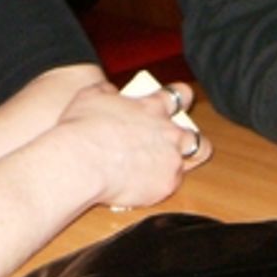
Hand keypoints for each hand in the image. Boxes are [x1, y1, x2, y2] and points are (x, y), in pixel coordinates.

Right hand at [54, 80, 210, 209]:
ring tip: (164, 167)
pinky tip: (143, 185)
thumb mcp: (92, 96)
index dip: (180, 98)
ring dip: (182, 161)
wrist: (81, 162)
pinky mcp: (165, 185)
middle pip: (195, 134)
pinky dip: (159, 184)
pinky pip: (171, 184)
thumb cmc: (82, 127)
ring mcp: (170, 160)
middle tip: (175, 142)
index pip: (179, 95)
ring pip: (193, 159)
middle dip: (190, 138)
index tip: (177, 102)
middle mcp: (168, 132)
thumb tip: (111, 92)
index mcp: (152, 107)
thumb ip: (107, 92)